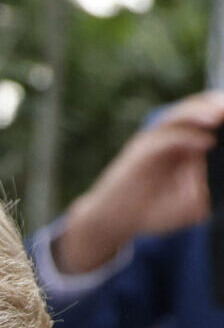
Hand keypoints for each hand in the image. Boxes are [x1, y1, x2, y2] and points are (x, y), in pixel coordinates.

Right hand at [57, 92, 223, 272]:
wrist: (113, 223)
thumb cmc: (152, 213)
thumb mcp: (193, 201)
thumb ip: (210, 184)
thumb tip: (220, 164)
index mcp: (182, 144)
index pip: (205, 116)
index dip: (219, 111)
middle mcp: (166, 137)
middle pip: (192, 108)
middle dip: (213, 104)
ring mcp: (151, 143)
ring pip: (177, 117)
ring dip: (200, 112)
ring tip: (220, 115)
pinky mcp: (139, 154)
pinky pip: (164, 139)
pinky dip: (186, 138)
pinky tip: (206, 143)